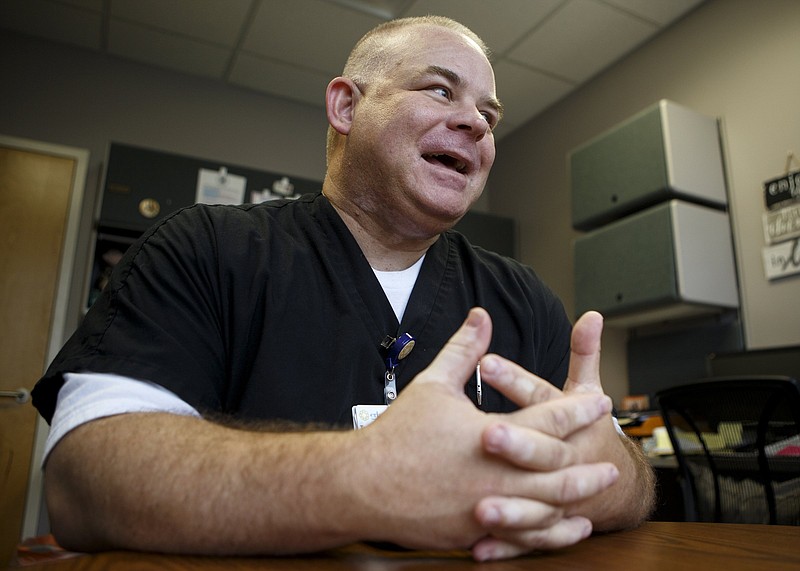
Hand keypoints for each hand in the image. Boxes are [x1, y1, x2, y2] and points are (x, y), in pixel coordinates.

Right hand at [354, 308, 617, 556]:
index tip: (600, 404)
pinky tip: (564, 528)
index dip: (578, 410)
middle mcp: (498, 475)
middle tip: (613, 462)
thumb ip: (463, 348)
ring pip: (548, 509)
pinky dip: (551, 533)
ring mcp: (488, 508)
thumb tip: (481, 316)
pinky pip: (524, 536)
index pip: (549, 419)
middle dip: (589, 465)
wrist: (361, 485)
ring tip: (597, 495)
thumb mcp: (433, 383)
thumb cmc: (397, 434)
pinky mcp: (475, 531)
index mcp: (492, 435)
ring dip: (578, 501)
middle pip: (560, 471)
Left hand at [473, 311, 648, 558]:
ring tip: (481, 506)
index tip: (484, 363)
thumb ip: (585, 354)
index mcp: (570, 424)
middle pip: (542, 452)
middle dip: (516, 444)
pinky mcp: (547, 522)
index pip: (543, 398)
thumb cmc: (594, 433)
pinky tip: (480, 544)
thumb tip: (593, 315)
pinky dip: (506, 543)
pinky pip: (528, 537)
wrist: (618, 486)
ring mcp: (558, 496)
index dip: (516, 381)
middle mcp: (565, 460)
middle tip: (484, 435)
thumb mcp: (589, 391)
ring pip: (537, 503)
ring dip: (512, 506)